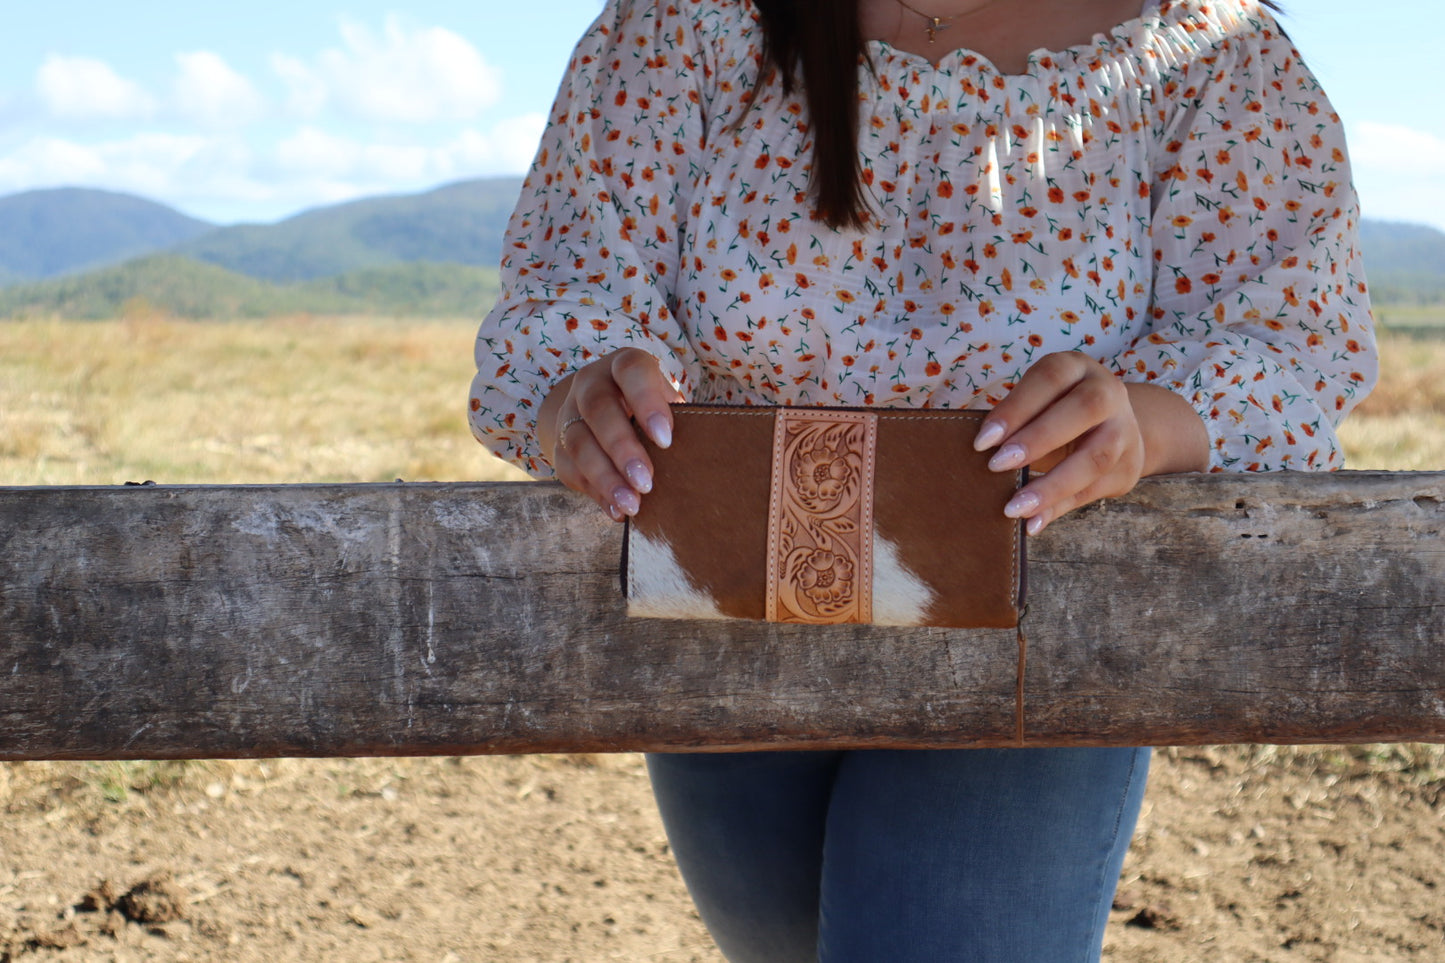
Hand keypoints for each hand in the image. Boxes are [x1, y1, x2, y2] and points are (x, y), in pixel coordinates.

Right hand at [538, 348, 682, 520]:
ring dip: (606, 477)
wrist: (604, 410)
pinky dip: (595, 493)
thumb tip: (692, 461)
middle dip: (622, 448)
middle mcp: (590, 383)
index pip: (631, 371)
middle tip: (645, 482)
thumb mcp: (666, 403)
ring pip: (579, 442)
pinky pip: (570, 469)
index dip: (647, 402)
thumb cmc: (650, 409)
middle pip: (598, 408)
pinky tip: (617, 511)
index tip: (666, 440)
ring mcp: (569, 413)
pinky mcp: (559, 444)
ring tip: (632, 504)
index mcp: (623, 366)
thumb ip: (677, 422)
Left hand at [973, 352, 1208, 534]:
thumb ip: (1016, 419)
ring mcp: (1125, 431)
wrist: (1116, 425)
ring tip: (1013, 507)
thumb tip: (981, 450)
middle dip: (1038, 438)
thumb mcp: (1039, 401)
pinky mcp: (1128, 468)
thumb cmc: (1056, 410)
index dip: (1017, 407)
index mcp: (1078, 369)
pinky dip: (1059, 509)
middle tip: (996, 465)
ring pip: (1095, 457)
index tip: (982, 441)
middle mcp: (1109, 393)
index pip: (1050, 378)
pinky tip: (1032, 523)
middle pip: (1085, 409)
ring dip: (1051, 486)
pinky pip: (1093, 491)